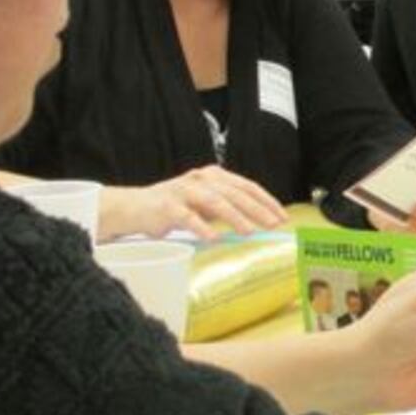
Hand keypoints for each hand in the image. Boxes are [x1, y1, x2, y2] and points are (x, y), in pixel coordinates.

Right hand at [99, 165, 286, 240]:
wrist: (134, 208)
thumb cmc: (174, 208)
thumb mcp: (204, 205)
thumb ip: (227, 210)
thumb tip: (258, 224)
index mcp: (213, 176)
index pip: (246, 186)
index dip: (266, 200)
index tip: (282, 216)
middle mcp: (201, 179)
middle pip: (234, 193)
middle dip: (257, 209)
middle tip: (273, 225)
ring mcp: (184, 191)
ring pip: (214, 201)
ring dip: (234, 216)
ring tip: (249, 231)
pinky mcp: (167, 206)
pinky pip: (187, 217)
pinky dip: (202, 227)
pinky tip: (213, 238)